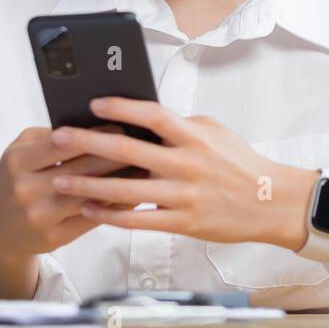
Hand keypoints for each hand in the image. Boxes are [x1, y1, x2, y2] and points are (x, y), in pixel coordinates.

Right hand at [0, 125, 135, 264]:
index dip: (95, 134)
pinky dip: (116, 205)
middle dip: (115, 155)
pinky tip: (134, 194)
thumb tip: (97, 127)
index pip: (62, 142)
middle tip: (142, 146)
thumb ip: (52, 136)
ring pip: (91, 194)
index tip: (121, 127)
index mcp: (18, 161)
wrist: (0, 228)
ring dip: (121, 181)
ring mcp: (40, 216)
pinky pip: (93, 218)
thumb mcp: (22, 151)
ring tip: (145, 168)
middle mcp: (27, 189)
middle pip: (81, 168)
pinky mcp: (55, 237)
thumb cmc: (19, 179)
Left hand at [47, 97, 320, 248]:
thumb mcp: (214, 132)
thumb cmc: (239, 163)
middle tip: (59, 138)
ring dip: (89, 186)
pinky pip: (139, 221)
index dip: (121, 109)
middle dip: (88, 144)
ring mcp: (184, 196)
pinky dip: (111, 216)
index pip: (152, 116)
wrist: (269, 201)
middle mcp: (187, 165)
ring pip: (126, 192)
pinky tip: (89, 211)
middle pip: (129, 152)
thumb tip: (143, 115)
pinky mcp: (183, 223)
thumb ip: (180, 125)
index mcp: (194, 137)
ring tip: (61, 181)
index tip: (93, 104)